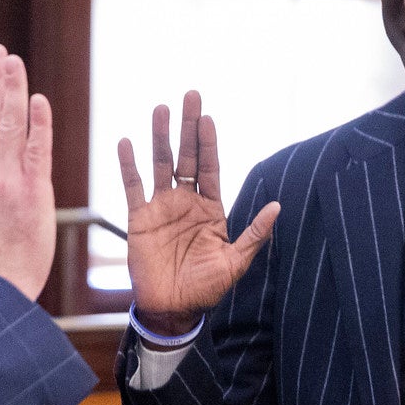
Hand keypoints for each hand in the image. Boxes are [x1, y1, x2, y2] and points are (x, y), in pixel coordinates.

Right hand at [116, 91, 279, 332]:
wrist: (172, 308)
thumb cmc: (206, 288)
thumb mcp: (235, 261)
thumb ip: (254, 233)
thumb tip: (278, 207)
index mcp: (210, 208)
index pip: (210, 167)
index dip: (209, 143)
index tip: (208, 118)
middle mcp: (186, 201)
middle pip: (187, 156)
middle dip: (188, 126)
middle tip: (190, 96)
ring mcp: (162, 207)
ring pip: (160, 163)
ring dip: (160, 136)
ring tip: (160, 108)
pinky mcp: (140, 218)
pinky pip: (133, 187)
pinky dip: (129, 165)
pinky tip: (126, 142)